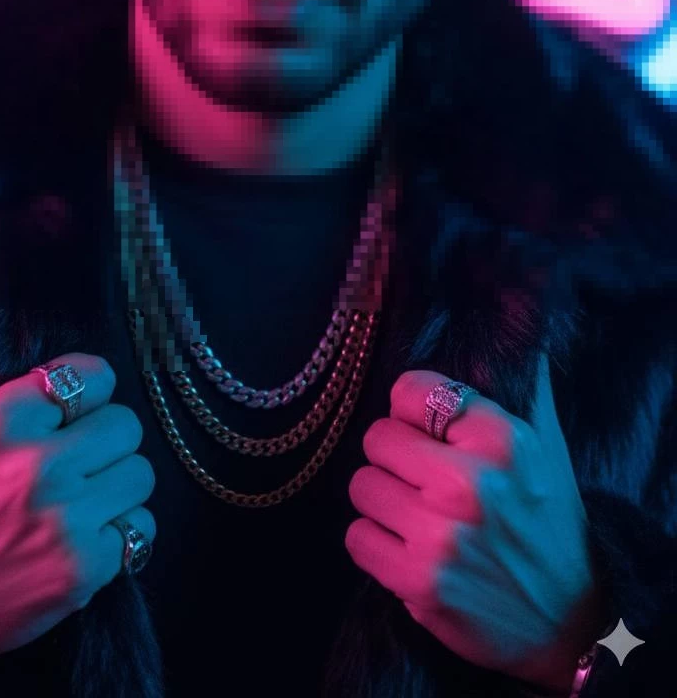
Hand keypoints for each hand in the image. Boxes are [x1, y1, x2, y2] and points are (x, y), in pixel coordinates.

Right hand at [0, 339, 155, 667]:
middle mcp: (39, 465)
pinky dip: (122, 533)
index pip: (94, 375)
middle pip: (126, 424)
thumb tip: (3, 322)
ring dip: (118, 486)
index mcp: (3, 421)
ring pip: (141, 473)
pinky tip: (89, 536)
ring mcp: (66, 518)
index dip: (90, 392)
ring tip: (86, 498)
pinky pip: (142, 527)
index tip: (77, 411)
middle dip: (107, 441)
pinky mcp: (85, 567)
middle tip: (82, 459)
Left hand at [346, 353, 606, 692]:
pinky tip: (407, 545)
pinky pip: (357, 538)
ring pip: (362, 486)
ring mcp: (440, 536)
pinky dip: (376, 542)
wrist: (567, 619)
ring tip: (415, 510)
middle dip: (395, 456)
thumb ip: (522, 380)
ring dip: (383, 499)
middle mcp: (469, 484)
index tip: (428, 430)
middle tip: (420, 475)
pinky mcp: (419, 584)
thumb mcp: (546, 444)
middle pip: (377, 438)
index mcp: (501, 440)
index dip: (413, 410)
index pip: (409, 390)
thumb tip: (511, 306)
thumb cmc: (550, 520)